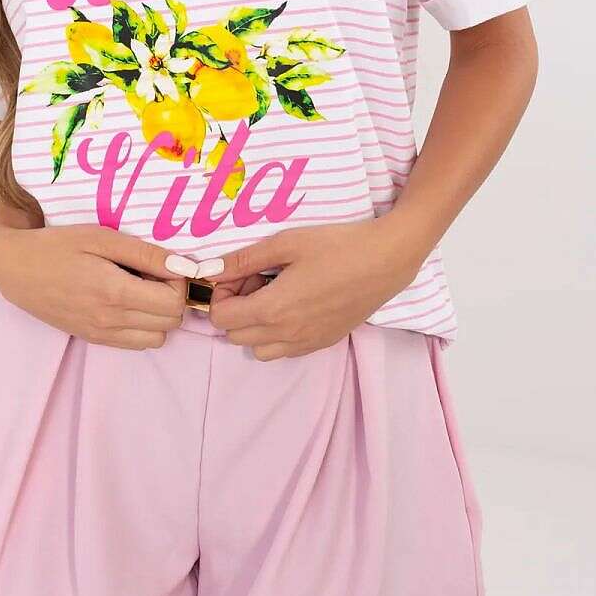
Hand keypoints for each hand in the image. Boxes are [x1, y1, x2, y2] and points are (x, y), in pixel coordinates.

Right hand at [0, 223, 190, 349]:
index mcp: (115, 292)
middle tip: (153, 275)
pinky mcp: (93, 339)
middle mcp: (111, 320)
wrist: (16, 269)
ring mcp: (101, 334)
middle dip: (171, 298)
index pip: (173, 303)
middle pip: (170, 323)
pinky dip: (142, 327)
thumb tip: (185, 267)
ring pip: (157, 339)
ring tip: (140, 290)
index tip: (163, 265)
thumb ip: (145, 253)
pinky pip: (135, 344)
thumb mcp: (101, 237)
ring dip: (159, 316)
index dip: (177, 282)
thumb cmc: (57, 246)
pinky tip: (127, 303)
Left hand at [207, 218, 421, 359]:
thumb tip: (208, 269)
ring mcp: (307, 342)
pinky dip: (279, 334)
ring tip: (274, 295)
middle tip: (255, 280)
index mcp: (272, 309)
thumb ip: (243, 260)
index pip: (220, 319)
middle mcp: (286, 334)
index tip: (236, 274)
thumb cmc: (336, 246)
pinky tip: (295, 305)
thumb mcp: (286, 244)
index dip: (220, 295)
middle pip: (235, 336)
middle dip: (235, 310)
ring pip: (260, 350)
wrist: (386, 260)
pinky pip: (286, 351)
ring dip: (255, 327)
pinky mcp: (324, 342)